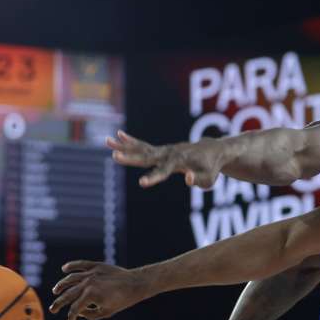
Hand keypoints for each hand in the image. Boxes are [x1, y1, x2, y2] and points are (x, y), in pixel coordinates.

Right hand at [49, 261, 146, 319]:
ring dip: (61, 285)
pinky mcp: (96, 265)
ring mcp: (91, 273)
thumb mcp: (106, 312)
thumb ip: (90, 314)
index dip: (71, 316)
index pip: (75, 308)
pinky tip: (64, 269)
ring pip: (70, 279)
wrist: (135, 283)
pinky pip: (80, 264)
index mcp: (90, 296)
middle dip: (59, 303)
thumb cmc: (122, 300)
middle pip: (68, 294)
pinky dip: (71, 266)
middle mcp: (88, 283)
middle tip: (53, 310)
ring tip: (55, 291)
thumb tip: (79, 311)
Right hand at [107, 130, 224, 188]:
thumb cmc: (211, 168)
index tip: (141, 183)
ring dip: (124, 145)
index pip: (165, 170)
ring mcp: (165, 150)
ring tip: (107, 140)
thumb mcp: (209, 179)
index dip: (154, 177)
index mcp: (181, 161)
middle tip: (114, 156)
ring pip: (142, 148)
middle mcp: (170, 153)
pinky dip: (131, 142)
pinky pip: (144, 146)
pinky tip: (118, 136)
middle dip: (131, 157)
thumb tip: (187, 179)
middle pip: (148, 156)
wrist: (212, 150)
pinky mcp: (161, 151)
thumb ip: (199, 180)